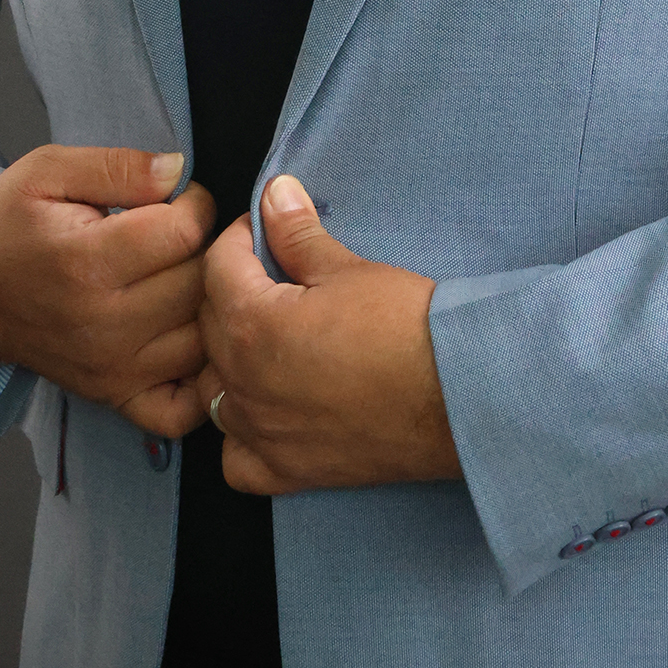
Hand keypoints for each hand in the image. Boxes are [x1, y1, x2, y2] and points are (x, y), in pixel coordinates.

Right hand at [0, 146, 216, 437]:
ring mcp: (111, 369)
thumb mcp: (50, 170)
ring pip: (205, 338)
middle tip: (181, 236)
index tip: (178, 198)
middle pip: (201, 283)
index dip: (195, 203)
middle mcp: (102, 325)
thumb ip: (119, 166)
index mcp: (85, 263)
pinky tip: (187, 337)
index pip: (186, 231)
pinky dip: (198, 379)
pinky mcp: (114, 396)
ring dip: (208, 305)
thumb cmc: (10, 223)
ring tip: (184, 277)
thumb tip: (179, 170)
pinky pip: (182, 410)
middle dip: (205, 248)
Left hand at [194, 174, 462, 494]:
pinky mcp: (290, 472)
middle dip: (232, 291)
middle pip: (209, 325)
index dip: (240, 238)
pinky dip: (242, 438)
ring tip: (267, 342)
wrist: (458, 395)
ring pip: (214, 392)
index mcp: (252, 325)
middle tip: (272, 275)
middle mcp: (243, 384)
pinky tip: (267, 414)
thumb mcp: (349, 269)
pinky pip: (237, 460)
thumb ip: (297, 234)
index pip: (218, 267)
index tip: (265, 230)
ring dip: (230, 362)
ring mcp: (263, 433)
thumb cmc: (408, 328)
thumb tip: (274, 195)